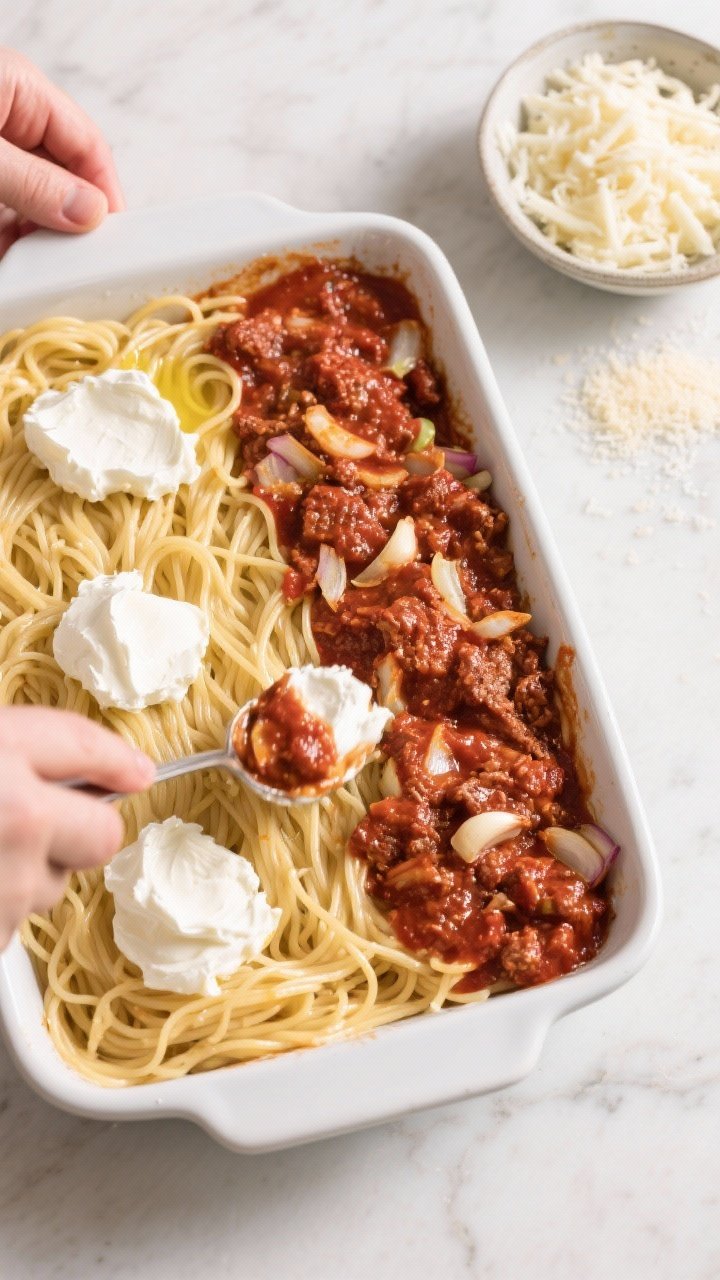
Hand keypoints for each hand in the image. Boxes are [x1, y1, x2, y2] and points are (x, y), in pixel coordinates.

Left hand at [0, 46, 123, 257]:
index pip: (88, 145)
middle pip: (64, 178)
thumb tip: (89, 212)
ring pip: (32, 203)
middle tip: (78, 264)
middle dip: (69, 223)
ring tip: (40, 270)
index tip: (112, 241)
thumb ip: (32, 181)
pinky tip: (13, 261)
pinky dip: (9, 242)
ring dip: (36, 239)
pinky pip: (3, 215)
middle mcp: (9, 120)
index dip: (105, 195)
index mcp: (20, 91)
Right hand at [0, 707, 154, 950]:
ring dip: (24, 875)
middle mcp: (21, 817)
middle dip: (80, 831)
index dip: (115, 760)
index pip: (84, 745)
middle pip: (102, 834)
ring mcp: (12, 884)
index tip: (135, 772)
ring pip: (52, 885)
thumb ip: (19, 749)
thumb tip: (91, 767)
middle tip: (30, 823)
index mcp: (4, 751)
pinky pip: (13, 921)